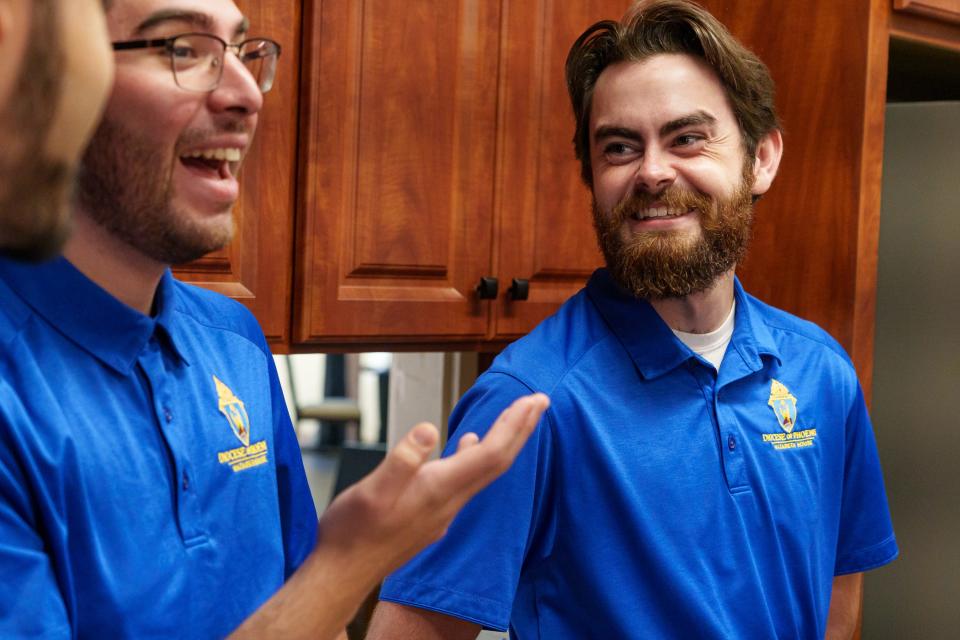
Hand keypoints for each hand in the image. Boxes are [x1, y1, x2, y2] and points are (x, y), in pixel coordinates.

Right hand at [228, 393, 547, 639]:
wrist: (342, 575)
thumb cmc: (352, 533)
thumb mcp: (371, 491)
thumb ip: (402, 461)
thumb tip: (430, 429)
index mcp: (439, 489)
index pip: (492, 454)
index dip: (514, 425)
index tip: (533, 400)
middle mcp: (449, 502)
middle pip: (498, 462)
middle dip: (521, 429)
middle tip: (540, 400)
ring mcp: (443, 511)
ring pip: (484, 471)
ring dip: (503, 440)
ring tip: (514, 417)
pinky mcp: (432, 515)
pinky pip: (467, 480)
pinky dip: (477, 456)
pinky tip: (468, 444)